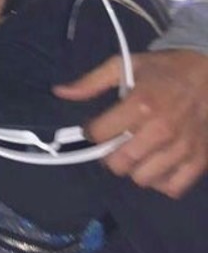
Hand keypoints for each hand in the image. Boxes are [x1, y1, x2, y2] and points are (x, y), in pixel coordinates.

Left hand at [54, 49, 207, 197]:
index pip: (99, 134)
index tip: (95, 127)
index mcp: (140, 104)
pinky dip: (160, 182)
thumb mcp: (124, 65)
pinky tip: (157, 164)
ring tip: (137, 153)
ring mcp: (182, 148)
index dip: (91, 131)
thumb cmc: (162, 69)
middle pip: (118, 163)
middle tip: (115, 143)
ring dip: (134, 168)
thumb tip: (59, 92)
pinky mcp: (200, 161)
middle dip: (109, 155)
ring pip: (142, 178)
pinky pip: (171, 188)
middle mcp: (161, 130)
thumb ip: (91, 82)